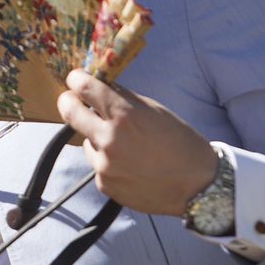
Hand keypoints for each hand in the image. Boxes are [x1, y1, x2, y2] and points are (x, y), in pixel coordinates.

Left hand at [55, 70, 215, 215]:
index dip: (77, 80)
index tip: (75, 78)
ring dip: (97, 138)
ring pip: (87, 142)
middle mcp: (109, 139)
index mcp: (125, 115)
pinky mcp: (105, 185)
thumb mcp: (155, 111)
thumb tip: (102, 90)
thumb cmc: (181, 143)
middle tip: (70, 99)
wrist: (197, 185)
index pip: (86, 88)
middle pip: (69, 113)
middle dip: (68, 102)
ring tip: (125, 146)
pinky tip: (130, 165)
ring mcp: (105, 165)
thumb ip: (125, 100)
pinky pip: (98, 165)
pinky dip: (108, 162)